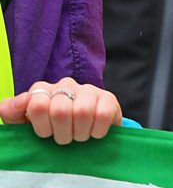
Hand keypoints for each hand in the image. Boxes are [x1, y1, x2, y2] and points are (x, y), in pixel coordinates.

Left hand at [0, 77, 121, 144]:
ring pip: (82, 112)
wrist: (81, 133)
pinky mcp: (108, 97)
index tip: (47, 133)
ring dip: (80, 133)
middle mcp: (66, 85)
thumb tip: (24, 100)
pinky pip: (102, 115)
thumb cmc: (50, 129)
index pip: (38, 105)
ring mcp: (88, 90)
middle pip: (60, 111)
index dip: (43, 127)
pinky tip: (93, 132)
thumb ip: (13, 110)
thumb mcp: (23, 123)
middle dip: (62, 134)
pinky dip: (96, 131)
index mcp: (43, 89)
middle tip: (65, 138)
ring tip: (79, 136)